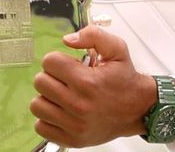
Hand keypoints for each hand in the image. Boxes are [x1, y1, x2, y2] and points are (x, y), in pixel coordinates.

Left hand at [31, 25, 155, 146]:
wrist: (138, 109)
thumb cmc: (125, 80)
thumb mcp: (117, 49)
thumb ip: (93, 36)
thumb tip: (67, 40)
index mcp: (87, 81)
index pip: (49, 62)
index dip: (57, 60)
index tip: (67, 65)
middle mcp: (79, 104)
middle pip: (40, 82)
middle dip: (51, 76)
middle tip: (65, 79)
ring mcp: (74, 124)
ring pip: (37, 105)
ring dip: (47, 97)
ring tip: (63, 95)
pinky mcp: (71, 139)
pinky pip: (41, 126)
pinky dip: (48, 118)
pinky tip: (62, 111)